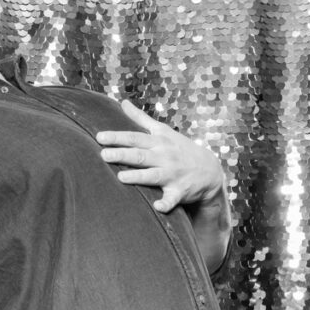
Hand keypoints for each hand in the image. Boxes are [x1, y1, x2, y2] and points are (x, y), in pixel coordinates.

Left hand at [96, 100, 225, 212]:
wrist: (209, 170)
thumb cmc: (180, 149)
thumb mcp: (163, 130)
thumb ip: (141, 118)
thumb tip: (123, 102)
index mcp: (158, 142)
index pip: (135, 138)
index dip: (117, 137)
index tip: (99, 137)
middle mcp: (164, 157)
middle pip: (140, 155)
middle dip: (123, 154)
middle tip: (104, 155)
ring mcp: (172, 174)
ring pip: (153, 176)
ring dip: (138, 177)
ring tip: (121, 177)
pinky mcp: (180, 191)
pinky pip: (172, 198)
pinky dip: (166, 203)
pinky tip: (158, 207)